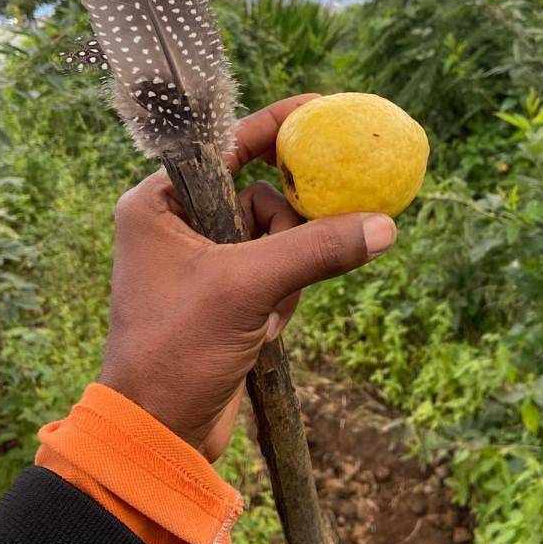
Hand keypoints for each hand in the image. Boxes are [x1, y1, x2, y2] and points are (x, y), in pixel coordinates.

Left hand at [99, 95, 396, 459]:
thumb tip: (383, 225)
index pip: (227, 145)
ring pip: (276, 236)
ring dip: (287, 272)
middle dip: (288, 229)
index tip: (322, 109)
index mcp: (160, 202)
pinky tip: (266, 330)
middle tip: (315, 239)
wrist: (158, 434)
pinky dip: (283, 295)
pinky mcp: (226, 292)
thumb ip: (315, 250)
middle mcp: (178, 222)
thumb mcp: (247, 289)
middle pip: (262, 193)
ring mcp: (204, 259)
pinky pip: (275, 270)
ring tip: (268, 313)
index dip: (275, 126)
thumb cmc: (178, 350)